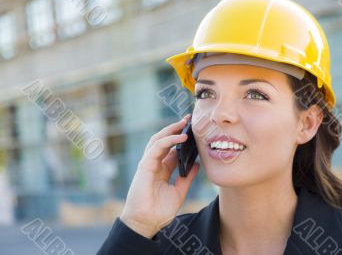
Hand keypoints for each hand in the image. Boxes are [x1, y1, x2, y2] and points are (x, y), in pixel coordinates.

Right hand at [120, 114, 199, 238]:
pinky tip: (181, 137)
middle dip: (175, 129)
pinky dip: (168, 140)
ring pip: (158, 140)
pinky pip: (156, 148)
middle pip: (164, 141)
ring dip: (171, 130)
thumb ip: (186, 178)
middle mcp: (154, 164)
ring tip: (184, 123)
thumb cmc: (159, 211)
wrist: (146, 223)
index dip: (181, 140)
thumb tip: (197, 165)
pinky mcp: (145, 166)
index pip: (171, 149)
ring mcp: (148, 164)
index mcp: (161, 170)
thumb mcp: (178, 192)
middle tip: (188, 120)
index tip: (193, 131)